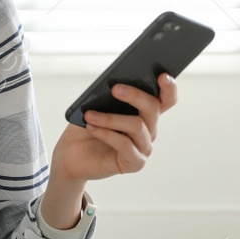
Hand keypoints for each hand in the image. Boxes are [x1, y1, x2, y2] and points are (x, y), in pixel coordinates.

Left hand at [51, 74, 179, 182]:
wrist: (71, 154)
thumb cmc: (86, 126)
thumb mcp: (96, 106)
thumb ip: (110, 97)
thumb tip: (116, 86)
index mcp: (144, 112)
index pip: (165, 99)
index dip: (169, 88)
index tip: (163, 76)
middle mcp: (149, 129)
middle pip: (153, 108)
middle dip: (134, 95)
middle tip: (115, 88)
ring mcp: (143, 147)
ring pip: (136, 125)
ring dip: (110, 118)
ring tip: (89, 114)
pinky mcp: (135, 162)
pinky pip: (125, 145)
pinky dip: (106, 134)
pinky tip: (92, 127)